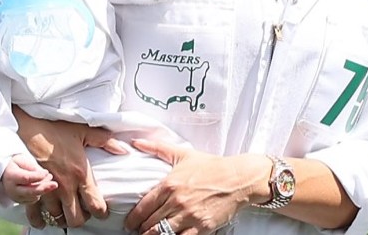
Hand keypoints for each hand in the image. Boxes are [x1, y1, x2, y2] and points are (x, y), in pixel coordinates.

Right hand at [1, 153, 57, 208]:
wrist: (4, 173)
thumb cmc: (14, 164)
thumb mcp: (21, 160)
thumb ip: (32, 167)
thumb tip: (45, 174)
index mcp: (11, 176)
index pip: (26, 178)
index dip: (37, 176)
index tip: (46, 172)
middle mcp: (12, 189)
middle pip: (30, 191)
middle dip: (43, 188)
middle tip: (55, 184)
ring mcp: (16, 197)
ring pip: (33, 196)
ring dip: (43, 188)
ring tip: (49, 178)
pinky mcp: (20, 202)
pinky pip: (33, 200)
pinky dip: (39, 193)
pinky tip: (43, 184)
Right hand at [14, 110, 124, 228]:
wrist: (28, 123)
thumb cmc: (55, 126)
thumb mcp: (83, 130)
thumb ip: (105, 141)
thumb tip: (124, 149)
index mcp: (80, 173)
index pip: (95, 206)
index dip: (101, 213)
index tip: (100, 210)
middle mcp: (64, 185)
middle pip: (76, 219)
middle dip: (81, 219)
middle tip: (82, 210)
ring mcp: (46, 188)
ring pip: (57, 218)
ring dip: (62, 216)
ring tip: (64, 209)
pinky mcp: (31, 187)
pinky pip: (34, 212)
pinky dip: (39, 218)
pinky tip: (43, 216)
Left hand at [123, 138, 258, 234]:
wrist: (238, 179)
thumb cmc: (211, 166)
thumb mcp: (182, 154)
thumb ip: (157, 148)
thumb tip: (136, 142)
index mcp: (169, 185)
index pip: (144, 206)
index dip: (133, 218)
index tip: (129, 223)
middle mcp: (177, 202)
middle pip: (151, 223)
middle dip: (141, 229)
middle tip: (138, 231)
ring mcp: (190, 216)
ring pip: (163, 233)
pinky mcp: (202, 227)